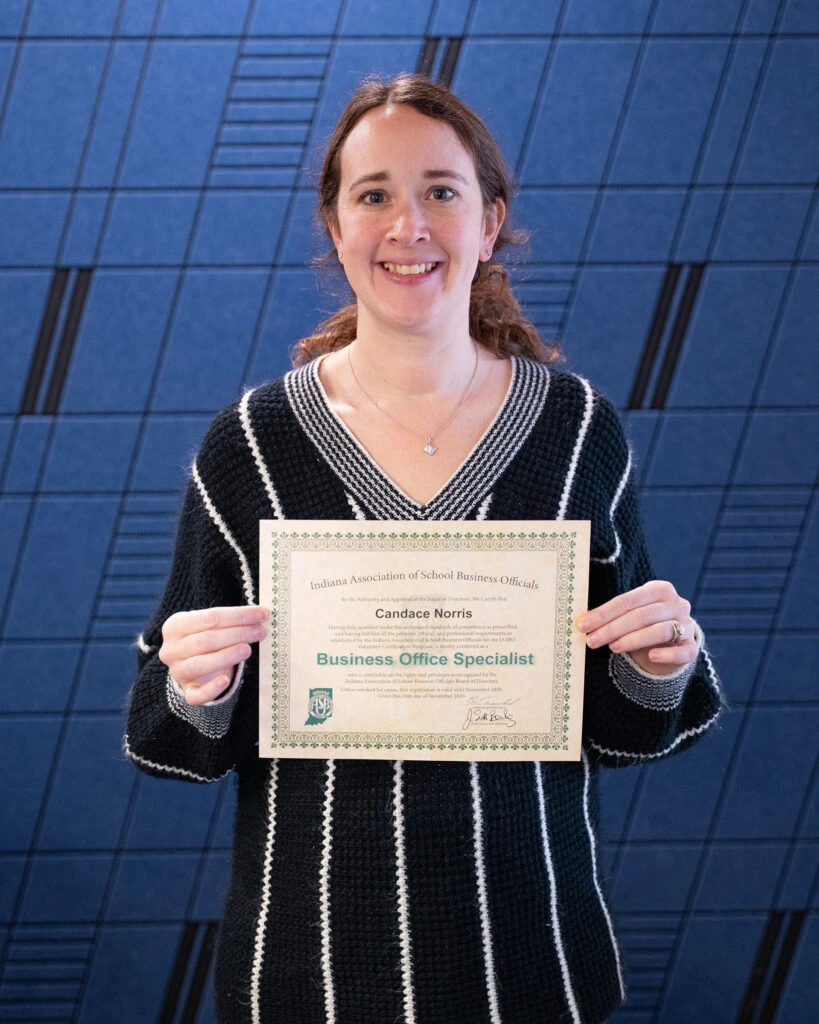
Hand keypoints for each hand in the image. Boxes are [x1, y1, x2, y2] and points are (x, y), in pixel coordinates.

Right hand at [158, 606, 267, 705]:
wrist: (193, 665)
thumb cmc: (207, 639)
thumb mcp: (211, 625)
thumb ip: (230, 620)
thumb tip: (260, 615)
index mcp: (176, 626)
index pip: (210, 618)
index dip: (238, 615)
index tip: (261, 614)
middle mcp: (172, 649)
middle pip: (206, 640)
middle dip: (237, 634)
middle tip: (260, 631)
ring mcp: (178, 672)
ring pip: (199, 665)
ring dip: (227, 656)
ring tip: (248, 649)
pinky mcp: (188, 692)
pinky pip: (196, 694)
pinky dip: (212, 688)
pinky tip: (226, 680)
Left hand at [576, 581, 697, 675]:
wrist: (670, 644)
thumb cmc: (643, 625)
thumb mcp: (629, 615)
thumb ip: (612, 615)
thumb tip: (582, 621)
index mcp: (659, 590)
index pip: (628, 600)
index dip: (603, 613)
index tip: (583, 625)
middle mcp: (676, 604)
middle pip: (641, 615)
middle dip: (613, 628)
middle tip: (592, 640)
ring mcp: (687, 625)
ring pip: (660, 630)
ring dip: (633, 639)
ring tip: (613, 647)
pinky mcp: (692, 647)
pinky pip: (683, 651)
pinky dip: (667, 653)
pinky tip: (651, 656)